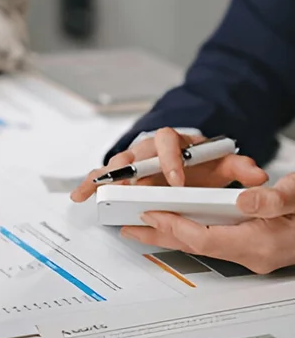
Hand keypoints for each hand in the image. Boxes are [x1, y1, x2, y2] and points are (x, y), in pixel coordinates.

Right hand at [71, 127, 267, 202]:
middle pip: (134, 152)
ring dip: (105, 178)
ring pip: (114, 164)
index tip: (176, 179)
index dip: (171, 159)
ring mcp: (131, 160)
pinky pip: (102, 176)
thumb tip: (256, 173)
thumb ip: (237, 165)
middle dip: (130, 171)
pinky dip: (90, 184)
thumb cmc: (197, 160)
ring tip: (95, 192)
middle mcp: (147, 148)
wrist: (183, 157)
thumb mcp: (219, 161)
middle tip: (130, 188)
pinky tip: (80, 195)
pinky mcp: (121, 173)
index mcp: (172, 142)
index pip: (168, 142)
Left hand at [122, 174, 294, 273]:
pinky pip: (209, 239)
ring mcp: (249, 252)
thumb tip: (244, 200)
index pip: (205, 238)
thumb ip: (272, 199)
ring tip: (139, 227)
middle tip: (128, 228)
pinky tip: (171, 223)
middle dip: (159, 235)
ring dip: (168, 233)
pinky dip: (187, 230)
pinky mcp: (247, 244)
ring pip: (199, 242)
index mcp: (260, 244)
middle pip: (193, 245)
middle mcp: (251, 254)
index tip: (151, 213)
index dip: (174, 225)